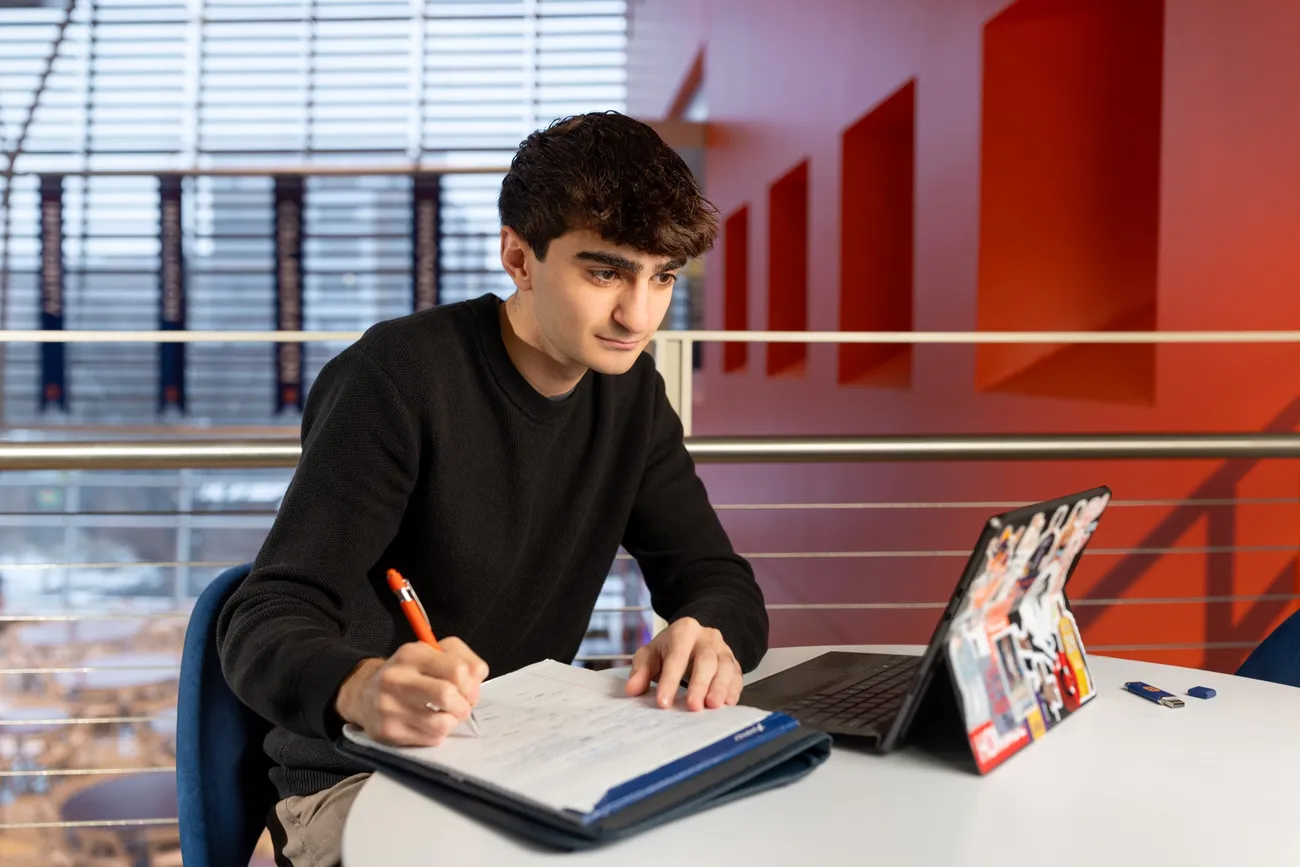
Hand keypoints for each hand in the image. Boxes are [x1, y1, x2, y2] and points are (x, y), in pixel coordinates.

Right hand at [335, 638, 488, 746]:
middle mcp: (396, 678)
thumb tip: (476, 681)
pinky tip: (428, 725)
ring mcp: (389, 706)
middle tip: (461, 707)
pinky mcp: (388, 731)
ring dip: (452, 722)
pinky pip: (430, 739)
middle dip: (463, 706)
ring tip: (446, 716)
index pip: (457, 669)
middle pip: (447, 695)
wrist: (365, 695)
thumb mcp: (434, 655)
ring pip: (441, 723)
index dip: (471, 685)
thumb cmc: (410, 675)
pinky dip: (437, 734)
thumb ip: (464, 661)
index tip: (469, 691)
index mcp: (412, 654)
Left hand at [625, 617, 742, 711]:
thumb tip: (632, 690)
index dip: (670, 680)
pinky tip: (728, 703)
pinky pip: (738, 675)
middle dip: (700, 685)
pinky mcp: (735, 662)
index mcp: (684, 631)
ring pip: (726, 667)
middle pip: (706, 660)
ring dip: (720, 688)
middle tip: (693, 707)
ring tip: (713, 706)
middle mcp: (707, 637)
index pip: (677, 656)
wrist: (694, 637)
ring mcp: (724, 649)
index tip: (663, 703)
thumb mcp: (651, 653)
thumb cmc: (669, 649)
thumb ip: (641, 670)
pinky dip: (734, 690)